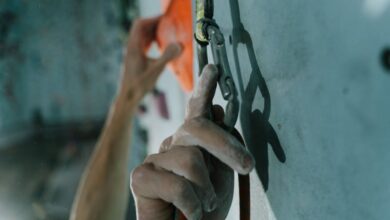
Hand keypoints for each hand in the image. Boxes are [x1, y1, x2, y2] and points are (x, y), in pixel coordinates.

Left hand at [119, 17, 181, 101]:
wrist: (127, 97)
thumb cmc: (139, 85)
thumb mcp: (156, 70)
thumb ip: (168, 56)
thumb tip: (180, 45)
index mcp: (134, 47)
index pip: (140, 24)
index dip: (152, 19)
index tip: (165, 19)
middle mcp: (131, 47)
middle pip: (141, 28)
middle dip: (154, 24)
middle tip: (168, 25)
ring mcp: (132, 53)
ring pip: (141, 36)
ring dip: (153, 32)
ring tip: (166, 33)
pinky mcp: (134, 59)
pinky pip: (142, 44)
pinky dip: (151, 40)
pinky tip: (160, 45)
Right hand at [130, 65, 254, 219]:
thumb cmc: (204, 209)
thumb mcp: (220, 176)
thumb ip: (219, 146)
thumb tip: (217, 109)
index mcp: (191, 143)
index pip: (196, 111)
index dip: (204, 88)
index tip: (214, 68)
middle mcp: (171, 144)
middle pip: (197, 128)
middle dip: (227, 147)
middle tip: (247, 166)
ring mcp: (154, 158)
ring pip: (191, 159)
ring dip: (207, 191)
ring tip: (203, 205)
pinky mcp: (141, 177)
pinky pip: (178, 186)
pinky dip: (193, 206)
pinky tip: (190, 214)